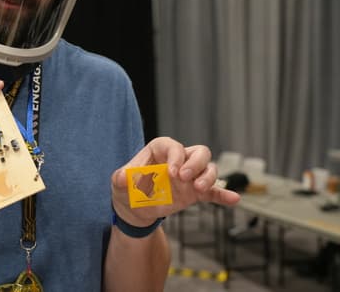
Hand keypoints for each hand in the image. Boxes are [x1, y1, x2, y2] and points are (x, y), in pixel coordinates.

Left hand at [111, 137, 239, 227]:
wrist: (134, 208)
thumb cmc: (127, 188)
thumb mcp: (120, 183)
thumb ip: (121, 179)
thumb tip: (122, 177)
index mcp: (159, 151)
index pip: (172, 145)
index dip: (175, 155)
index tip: (172, 172)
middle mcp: (179, 160)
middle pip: (198, 152)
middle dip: (196, 163)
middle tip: (185, 178)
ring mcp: (190, 176)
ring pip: (209, 168)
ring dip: (208, 177)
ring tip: (199, 188)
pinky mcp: (196, 192)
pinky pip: (214, 192)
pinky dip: (224, 195)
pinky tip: (234, 200)